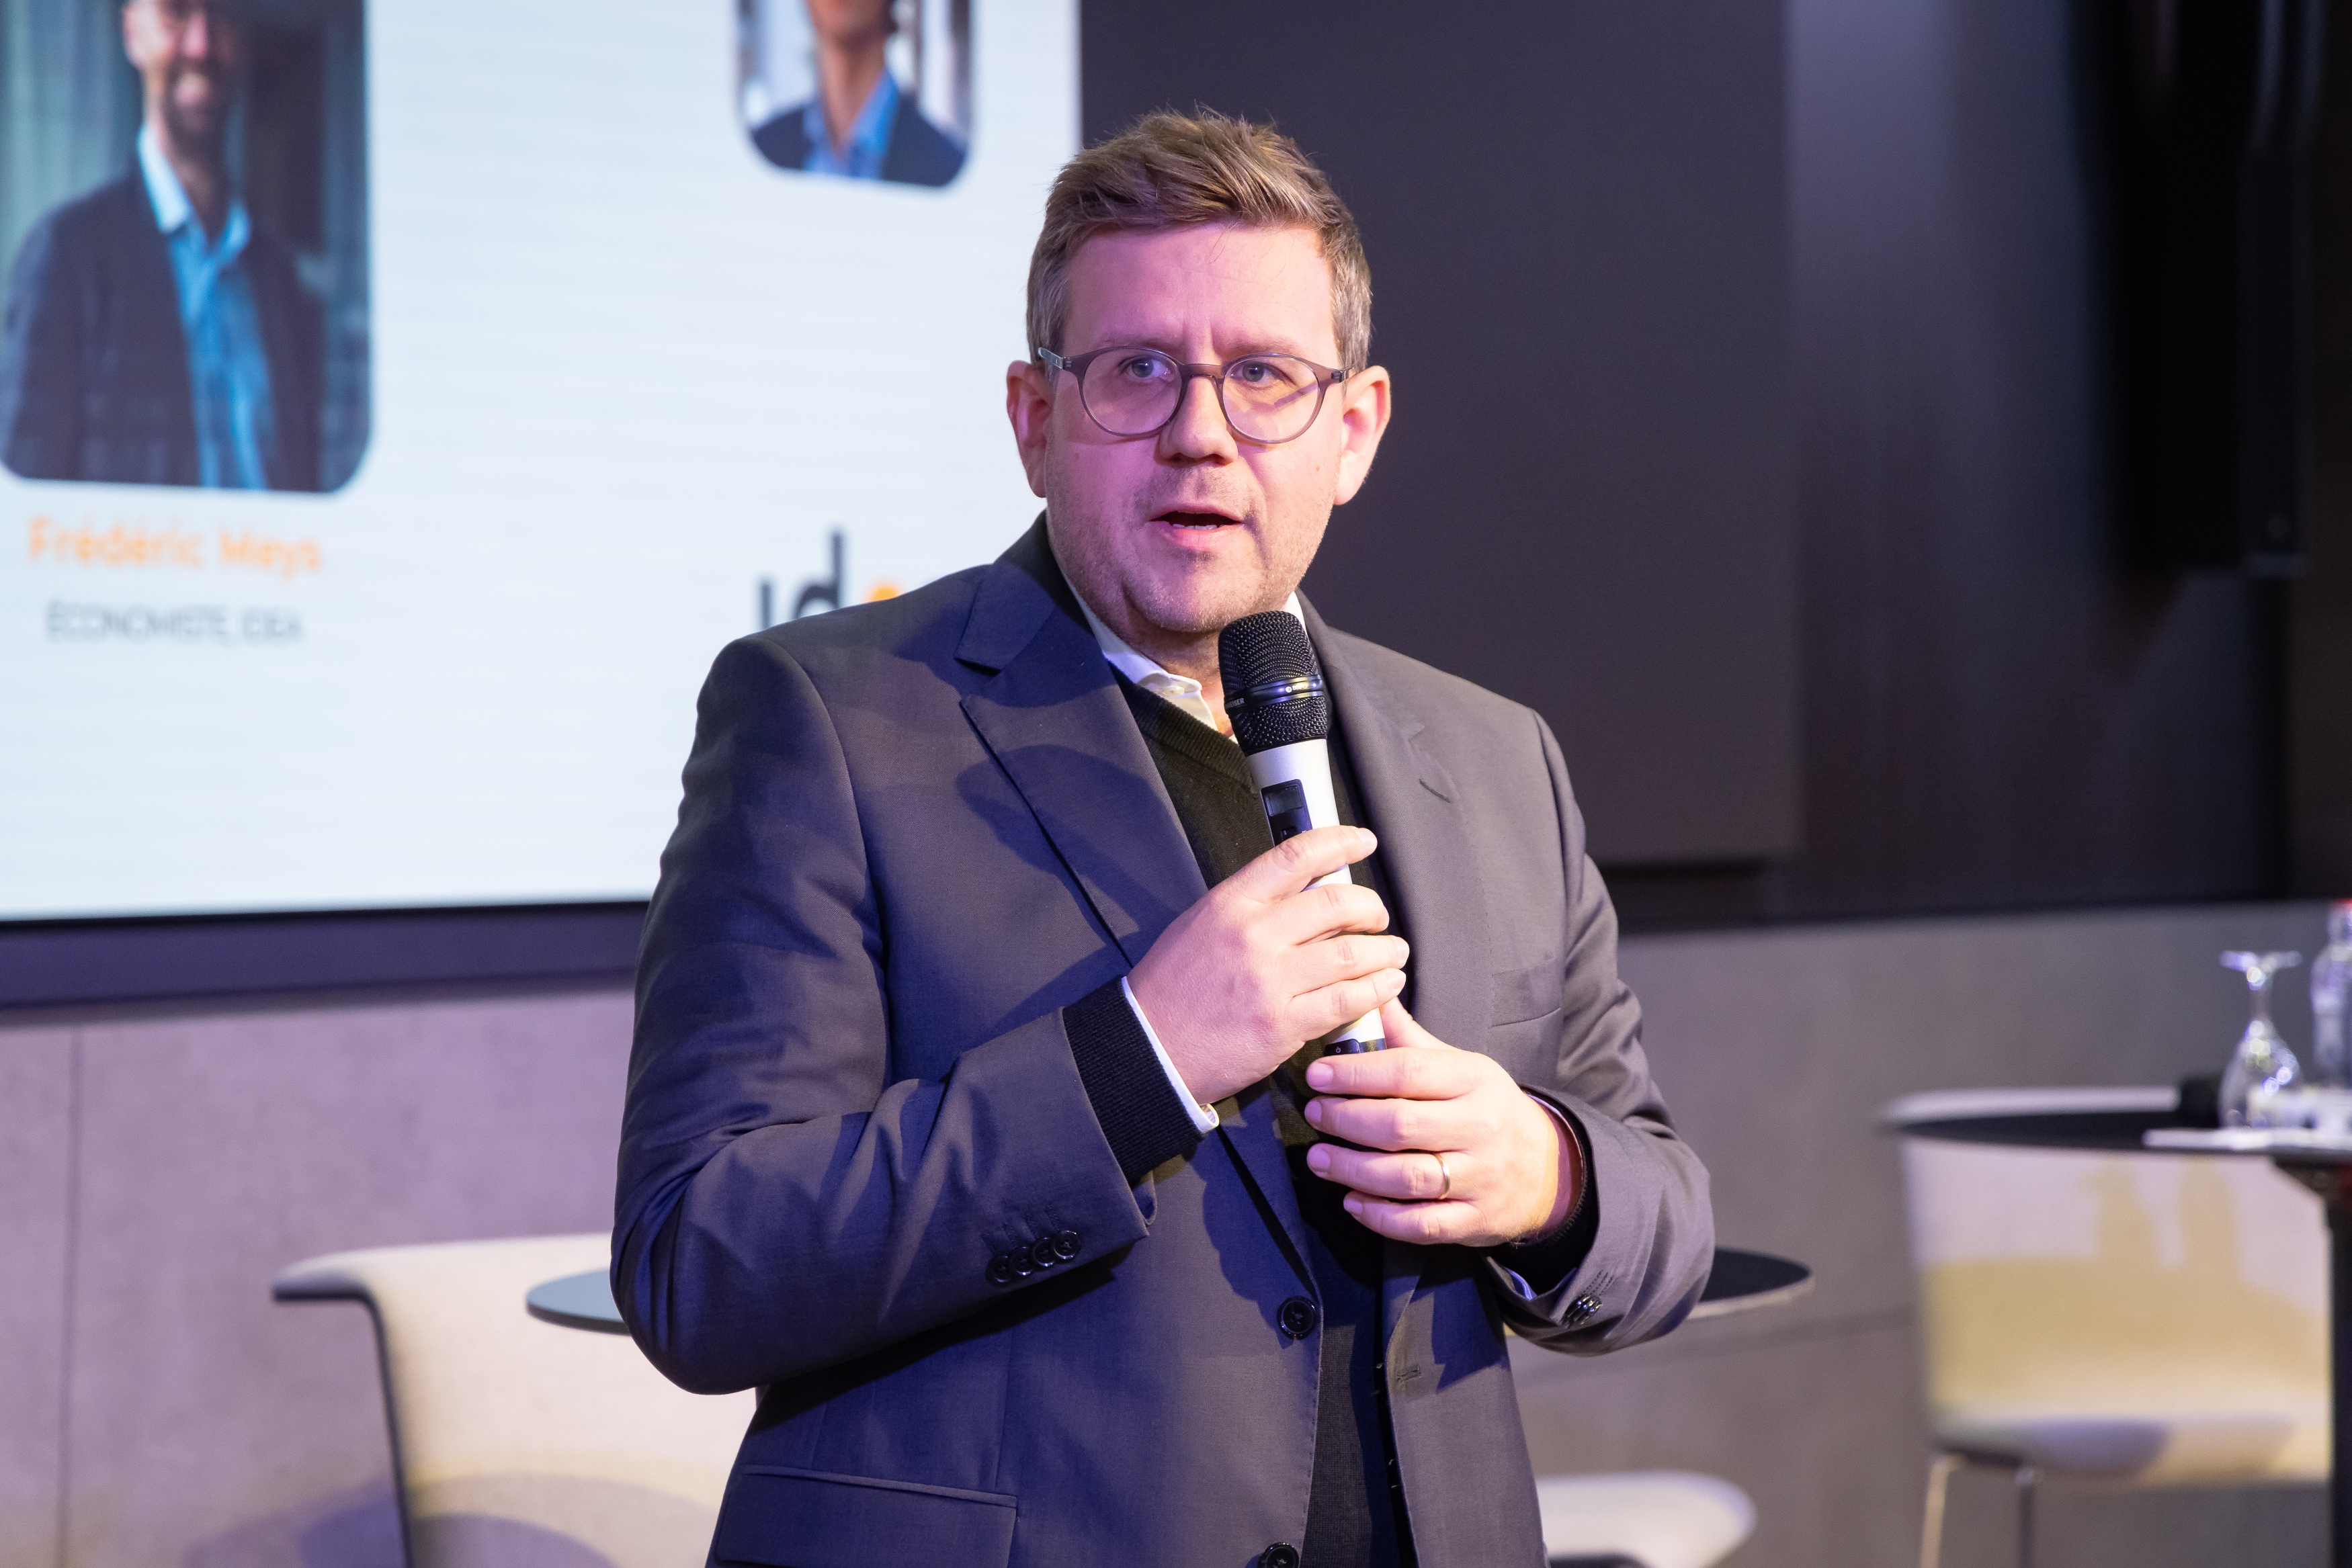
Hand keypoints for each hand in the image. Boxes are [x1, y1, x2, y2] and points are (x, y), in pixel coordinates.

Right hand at [1128, 826, 1407, 1105]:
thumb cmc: (1173, 989)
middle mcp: (1254, 936)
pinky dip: (1376, 990)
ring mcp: (1270, 982)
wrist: (1150, 1048)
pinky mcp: (1283, 1025)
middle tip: (1378, 916)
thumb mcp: (1200, 925)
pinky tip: (1385, 985)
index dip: (1339, 842)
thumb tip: (1304, 889)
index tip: (1362, 841)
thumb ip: (1250, 905)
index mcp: (1231, 904)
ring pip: (1351, 953)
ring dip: (1384, 950)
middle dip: (1371, 907)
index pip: (1296, 856)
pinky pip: (1346, 1000)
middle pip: (1337, 903)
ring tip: (1393, 952)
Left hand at [1300, 1001, 1580, 1248]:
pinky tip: (1351, 1200)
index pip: (1408, 1071)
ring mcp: (1479, 1177)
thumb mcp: (1461, 1067)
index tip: (1317, 1074)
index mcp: (1474, 1080)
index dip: (1356, 1073)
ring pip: (1406, 1177)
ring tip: (1320, 1159)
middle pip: (1400, 1125)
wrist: (1546, 1169)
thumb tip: (1371, 997)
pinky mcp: (1474, 1219)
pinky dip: (1380, 1216)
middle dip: (1346, 1120)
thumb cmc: (1486, 1108)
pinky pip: (1420, 1224)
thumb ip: (1410, 1040)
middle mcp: (1480, 1127)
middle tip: (1315, 1115)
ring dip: (1353, 1169)